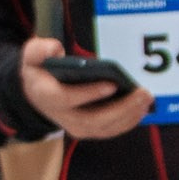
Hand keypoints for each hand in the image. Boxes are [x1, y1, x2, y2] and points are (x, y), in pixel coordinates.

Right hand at [17, 36, 153, 141]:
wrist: (36, 93)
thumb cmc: (39, 71)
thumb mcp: (32, 56)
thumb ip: (39, 50)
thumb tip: (56, 50)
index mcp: (47, 96)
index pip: (67, 99)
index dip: (89, 94)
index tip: (112, 84)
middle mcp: (61, 116)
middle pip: (93, 119)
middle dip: (121, 108)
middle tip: (143, 94)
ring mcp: (75, 126)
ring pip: (104, 127)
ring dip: (128, 116)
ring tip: (146, 100)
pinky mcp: (88, 129)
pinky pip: (110, 130)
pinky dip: (127, 121)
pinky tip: (141, 109)